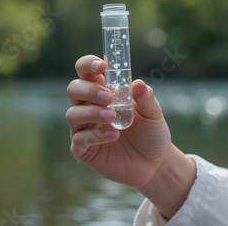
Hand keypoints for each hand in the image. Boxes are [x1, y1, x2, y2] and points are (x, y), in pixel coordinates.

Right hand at [66, 55, 171, 187]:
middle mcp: (89, 107)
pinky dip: (96, 135)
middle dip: (89, 90)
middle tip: (108, 97)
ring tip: (112, 117)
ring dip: (92, 113)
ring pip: (73, 114)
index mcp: (103, 91)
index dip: (88, 64)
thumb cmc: (150, 133)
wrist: (155, 163)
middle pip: (74, 89)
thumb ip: (146, 98)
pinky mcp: (84, 150)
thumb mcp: (153, 114)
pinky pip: (80, 140)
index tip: (101, 65)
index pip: (86, 72)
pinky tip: (114, 135)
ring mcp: (84, 129)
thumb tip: (138, 83)